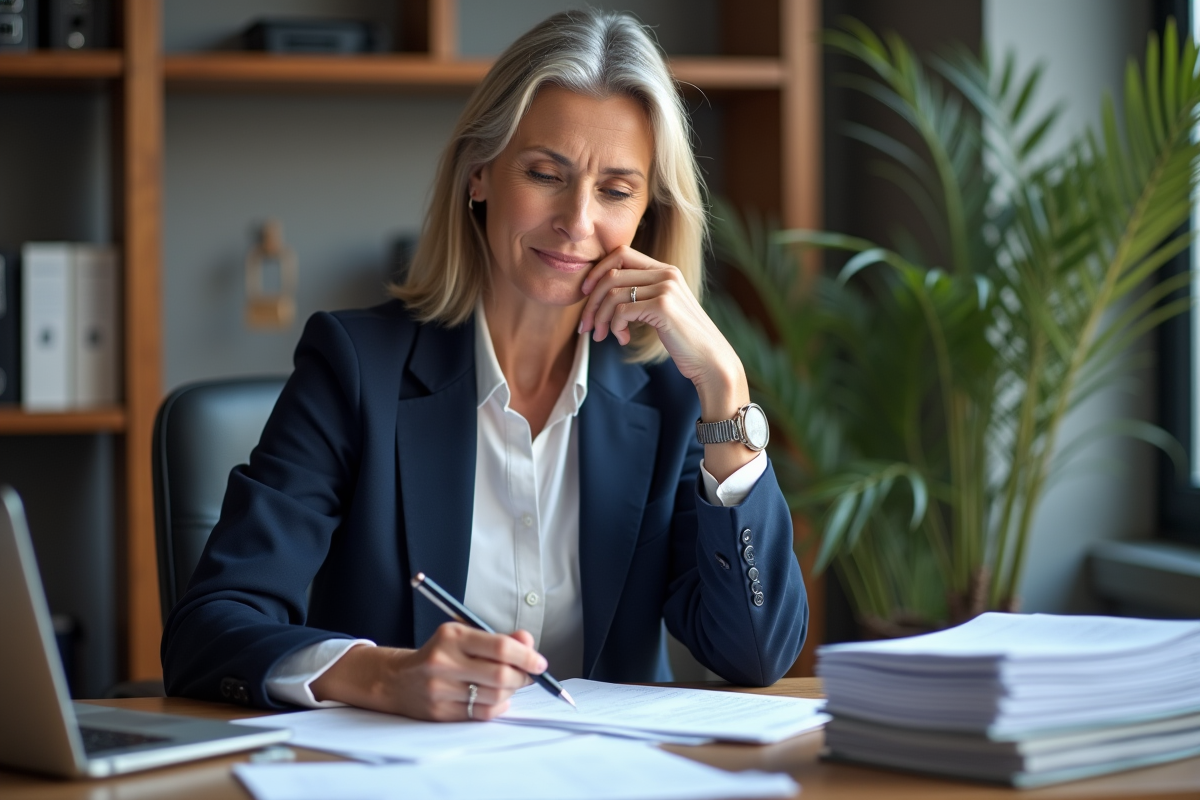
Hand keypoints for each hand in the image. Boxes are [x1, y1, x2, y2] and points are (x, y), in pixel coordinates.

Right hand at [310, 623, 544, 720]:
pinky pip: (483, 714)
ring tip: (509, 685)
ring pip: (495, 697)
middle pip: (501, 676)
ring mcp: (440, 690)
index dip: (527, 657)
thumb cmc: (440, 654)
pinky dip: (498, 706)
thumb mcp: (464, 635)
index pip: (500, 648)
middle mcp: (444, 662)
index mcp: (452, 636)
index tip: (540, 663)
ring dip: (511, 692)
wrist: (397, 679)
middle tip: (528, 675)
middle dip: (523, 677)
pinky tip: (496, 699)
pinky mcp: (440, 712)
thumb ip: (499, 639)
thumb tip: (529, 643)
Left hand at [578, 246, 755, 480]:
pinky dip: (615, 326)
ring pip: (612, 293)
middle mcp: (666, 273)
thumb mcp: (661, 310)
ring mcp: (666, 288)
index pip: (620, 253)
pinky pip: (621, 311)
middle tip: (586, 325)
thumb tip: (602, 294)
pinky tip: (622, 339)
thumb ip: (640, 296)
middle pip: (611, 273)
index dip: (597, 271)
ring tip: (601, 336)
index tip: (586, 293)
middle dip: (591, 300)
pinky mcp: (663, 306)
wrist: (710, 360)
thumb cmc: (684, 340)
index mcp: (665, 270)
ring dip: (600, 317)